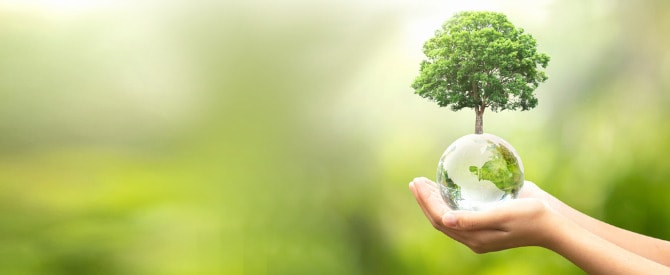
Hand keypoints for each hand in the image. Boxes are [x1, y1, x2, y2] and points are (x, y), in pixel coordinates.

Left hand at [409, 177, 562, 252]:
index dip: (426, 202)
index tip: (418, 183)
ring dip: (434, 201)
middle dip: (425, 200)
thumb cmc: (531, 216)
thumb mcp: (502, 215)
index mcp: (475, 237)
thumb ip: (474, 219)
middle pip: (440, 219)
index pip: (440, 219)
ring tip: (424, 183)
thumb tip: (445, 219)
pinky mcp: (486, 223)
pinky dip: (448, 201)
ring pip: (448, 217)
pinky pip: (460, 213)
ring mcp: (480, 231)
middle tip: (416, 181)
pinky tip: (447, 189)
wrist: (555, 223)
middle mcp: (474, 237)